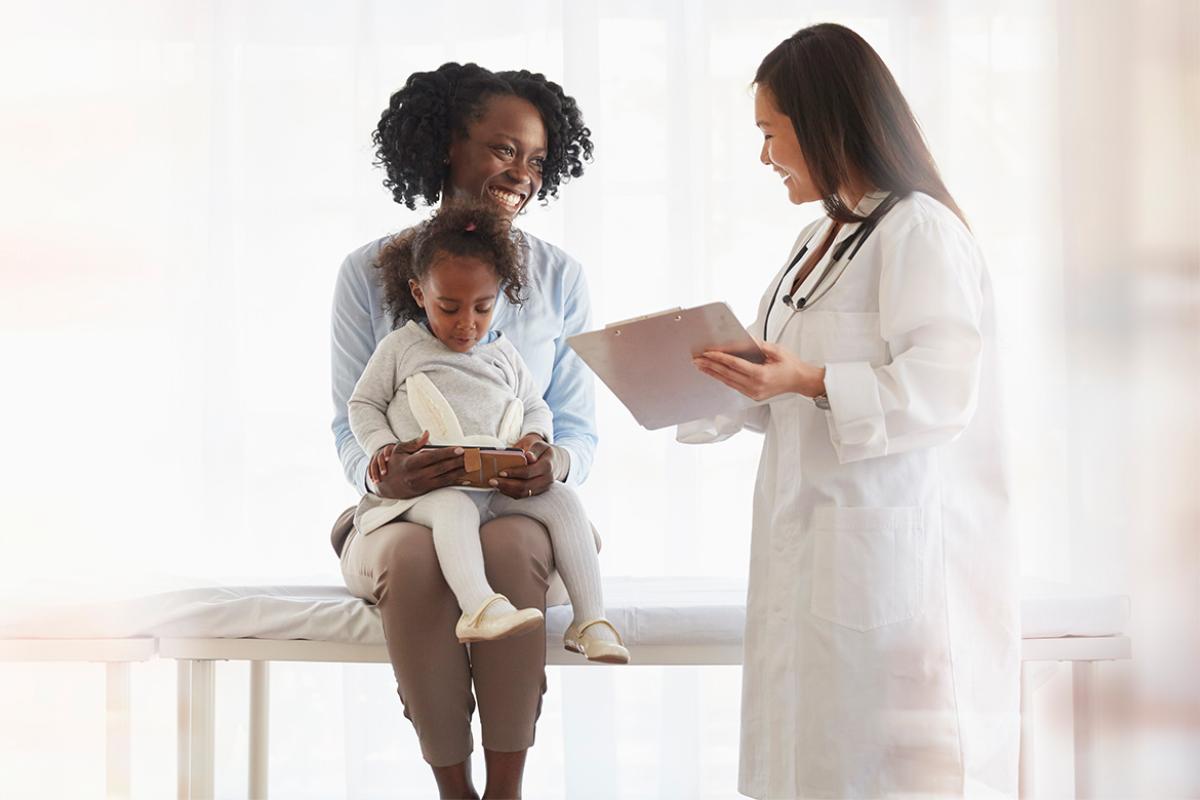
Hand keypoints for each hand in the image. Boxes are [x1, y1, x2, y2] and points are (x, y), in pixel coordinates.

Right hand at [372, 431, 468, 499]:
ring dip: (460, 472)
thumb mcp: (399, 450)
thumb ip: (414, 442)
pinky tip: (465, 478)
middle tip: (472, 457)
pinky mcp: (426, 491)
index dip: (448, 453)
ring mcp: (422, 485)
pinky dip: (455, 481)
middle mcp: (417, 475)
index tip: (460, 449)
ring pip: (445, 478)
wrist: (386, 486)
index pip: (433, 456)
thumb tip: (427, 433)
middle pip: (442, 468)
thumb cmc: (394, 464)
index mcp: (410, 463)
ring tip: (472, 466)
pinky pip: (443, 486)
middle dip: (458, 461)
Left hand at [489, 433, 554, 498]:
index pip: (529, 472)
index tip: (501, 472)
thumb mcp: (538, 444)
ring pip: (524, 493)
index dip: (514, 473)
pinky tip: (501, 487)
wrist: (552, 460)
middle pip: (526, 486)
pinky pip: (523, 495)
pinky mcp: (538, 492)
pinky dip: (511, 492)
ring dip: (507, 490)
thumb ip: (533, 449)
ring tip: (494, 484)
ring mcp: (543, 487)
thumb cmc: (540, 451)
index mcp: (547, 465)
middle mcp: (547, 479)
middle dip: (507, 485)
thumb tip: (528, 456)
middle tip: (492, 481)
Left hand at [693, 340, 825, 400]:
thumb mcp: (777, 350)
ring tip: (701, 366)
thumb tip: (744, 340)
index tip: (708, 352)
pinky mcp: (752, 396)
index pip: (734, 364)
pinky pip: (734, 386)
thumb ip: (759, 345)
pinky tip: (715, 373)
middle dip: (710, 366)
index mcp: (761, 375)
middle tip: (697, 359)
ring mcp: (753, 393)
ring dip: (713, 373)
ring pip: (728, 382)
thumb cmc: (791, 366)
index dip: (719, 358)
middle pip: (727, 374)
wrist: (800, 381)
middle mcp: (755, 386)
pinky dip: (723, 378)